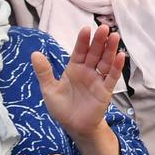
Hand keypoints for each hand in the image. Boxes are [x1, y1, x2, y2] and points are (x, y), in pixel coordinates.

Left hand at [33, 25, 122, 140]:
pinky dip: (116, 67)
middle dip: (99, 41)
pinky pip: (112, 77)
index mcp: (74, 68)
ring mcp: (97, 80)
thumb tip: (34, 53)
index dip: (83, 41)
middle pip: (95, 53)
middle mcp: (87, 71)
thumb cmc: (62, 107)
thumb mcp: (49, 89)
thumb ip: (44, 72)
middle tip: (103, 28)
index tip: (86, 29)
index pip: (80, 51)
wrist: (74, 126)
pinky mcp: (105, 91)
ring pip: (105, 62)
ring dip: (110, 49)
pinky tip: (120, 56)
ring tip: (114, 36)